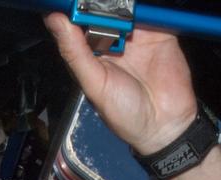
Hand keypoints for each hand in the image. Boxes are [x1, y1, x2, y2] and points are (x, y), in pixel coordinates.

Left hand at [43, 13, 197, 155]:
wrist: (166, 126)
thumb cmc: (124, 113)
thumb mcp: (95, 84)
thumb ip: (75, 52)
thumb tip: (54, 19)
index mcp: (90, 52)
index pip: (75, 22)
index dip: (71, 8)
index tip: (65, 0)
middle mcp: (111, 39)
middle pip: (99, 8)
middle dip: (94, 2)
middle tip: (92, 1)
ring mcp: (136, 34)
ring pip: (124, 6)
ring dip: (119, 1)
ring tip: (114, 2)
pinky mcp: (160, 31)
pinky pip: (151, 11)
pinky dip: (145, 5)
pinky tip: (136, 5)